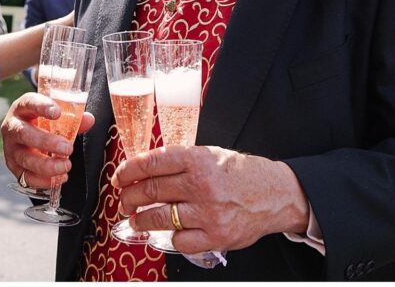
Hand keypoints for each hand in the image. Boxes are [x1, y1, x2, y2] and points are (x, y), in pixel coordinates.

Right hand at [1, 92, 94, 188]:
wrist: (28, 136)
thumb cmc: (43, 122)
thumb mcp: (55, 115)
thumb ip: (72, 118)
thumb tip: (89, 120)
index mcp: (22, 108)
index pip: (29, 103)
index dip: (41, 106)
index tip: (57, 113)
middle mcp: (13, 127)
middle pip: (24, 133)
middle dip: (46, 142)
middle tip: (68, 148)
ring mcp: (10, 148)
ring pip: (24, 158)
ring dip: (46, 165)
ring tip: (66, 166)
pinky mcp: (14, 167)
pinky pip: (25, 177)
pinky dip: (43, 180)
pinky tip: (59, 178)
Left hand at [112, 145, 309, 252]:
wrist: (275, 194)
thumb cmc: (240, 173)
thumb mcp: (210, 155)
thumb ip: (180, 162)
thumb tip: (144, 169)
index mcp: (198, 159)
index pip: (152, 163)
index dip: (129, 170)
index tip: (119, 177)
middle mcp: (202, 185)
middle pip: (151, 191)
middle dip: (129, 197)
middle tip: (124, 200)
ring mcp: (208, 213)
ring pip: (159, 218)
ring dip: (140, 220)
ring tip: (136, 219)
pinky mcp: (215, 236)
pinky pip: (179, 240)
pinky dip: (170, 236)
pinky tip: (169, 230)